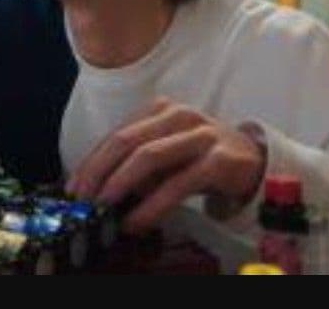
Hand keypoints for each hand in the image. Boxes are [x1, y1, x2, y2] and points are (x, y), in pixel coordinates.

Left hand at [66, 97, 265, 233]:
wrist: (254, 161)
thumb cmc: (201, 157)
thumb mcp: (165, 153)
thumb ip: (134, 163)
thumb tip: (96, 188)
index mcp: (159, 109)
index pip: (116, 134)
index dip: (91, 162)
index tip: (74, 187)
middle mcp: (178, 115)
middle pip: (125, 141)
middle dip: (98, 172)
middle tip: (83, 199)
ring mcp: (200, 135)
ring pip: (148, 157)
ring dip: (119, 185)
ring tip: (103, 209)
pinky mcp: (218, 160)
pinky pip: (177, 184)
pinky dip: (152, 205)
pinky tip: (137, 221)